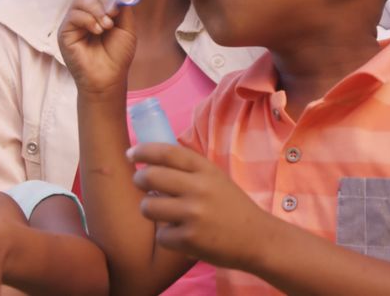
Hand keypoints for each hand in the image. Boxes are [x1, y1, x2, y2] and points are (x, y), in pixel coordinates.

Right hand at [59, 0, 137, 92]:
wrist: (109, 78)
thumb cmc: (117, 55)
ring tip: (107, 25)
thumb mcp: (126, 27)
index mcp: (98, 10)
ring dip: (97, 9)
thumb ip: (123, 7)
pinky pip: (74, 14)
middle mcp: (84, 13)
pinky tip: (98, 31)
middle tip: (114, 10)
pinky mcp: (64, 32)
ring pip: (80, 0)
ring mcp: (73, 22)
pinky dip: (88, 19)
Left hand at [129, 143, 274, 270]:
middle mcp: (199, 188)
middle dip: (139, 179)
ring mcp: (193, 214)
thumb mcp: (215, 179)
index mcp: (205, 170)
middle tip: (140, 183)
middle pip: (150, 176)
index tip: (131, 153)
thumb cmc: (232, 207)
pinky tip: (180, 235)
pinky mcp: (189, 239)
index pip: (166, 152)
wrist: (258, 239)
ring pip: (148, 207)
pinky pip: (160, 235)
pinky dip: (167, 237)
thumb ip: (189, 170)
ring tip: (162, 213)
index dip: (143, 150)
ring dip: (149, 209)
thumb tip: (151, 162)